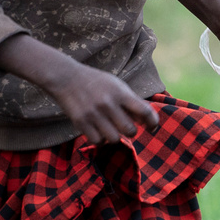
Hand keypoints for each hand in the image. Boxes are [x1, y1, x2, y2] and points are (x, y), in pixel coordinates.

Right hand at [0, 33, 161, 143]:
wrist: (66, 78)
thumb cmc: (96, 82)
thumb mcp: (116, 85)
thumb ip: (131, 101)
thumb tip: (146, 120)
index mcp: (120, 92)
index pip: (145, 111)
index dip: (153, 122)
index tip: (151, 127)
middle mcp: (108, 104)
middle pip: (130, 130)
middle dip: (131, 131)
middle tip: (125, 127)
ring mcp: (94, 114)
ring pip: (114, 139)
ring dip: (115, 136)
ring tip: (110, 128)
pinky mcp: (81, 123)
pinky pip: (98, 141)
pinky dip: (100, 139)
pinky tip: (98, 130)